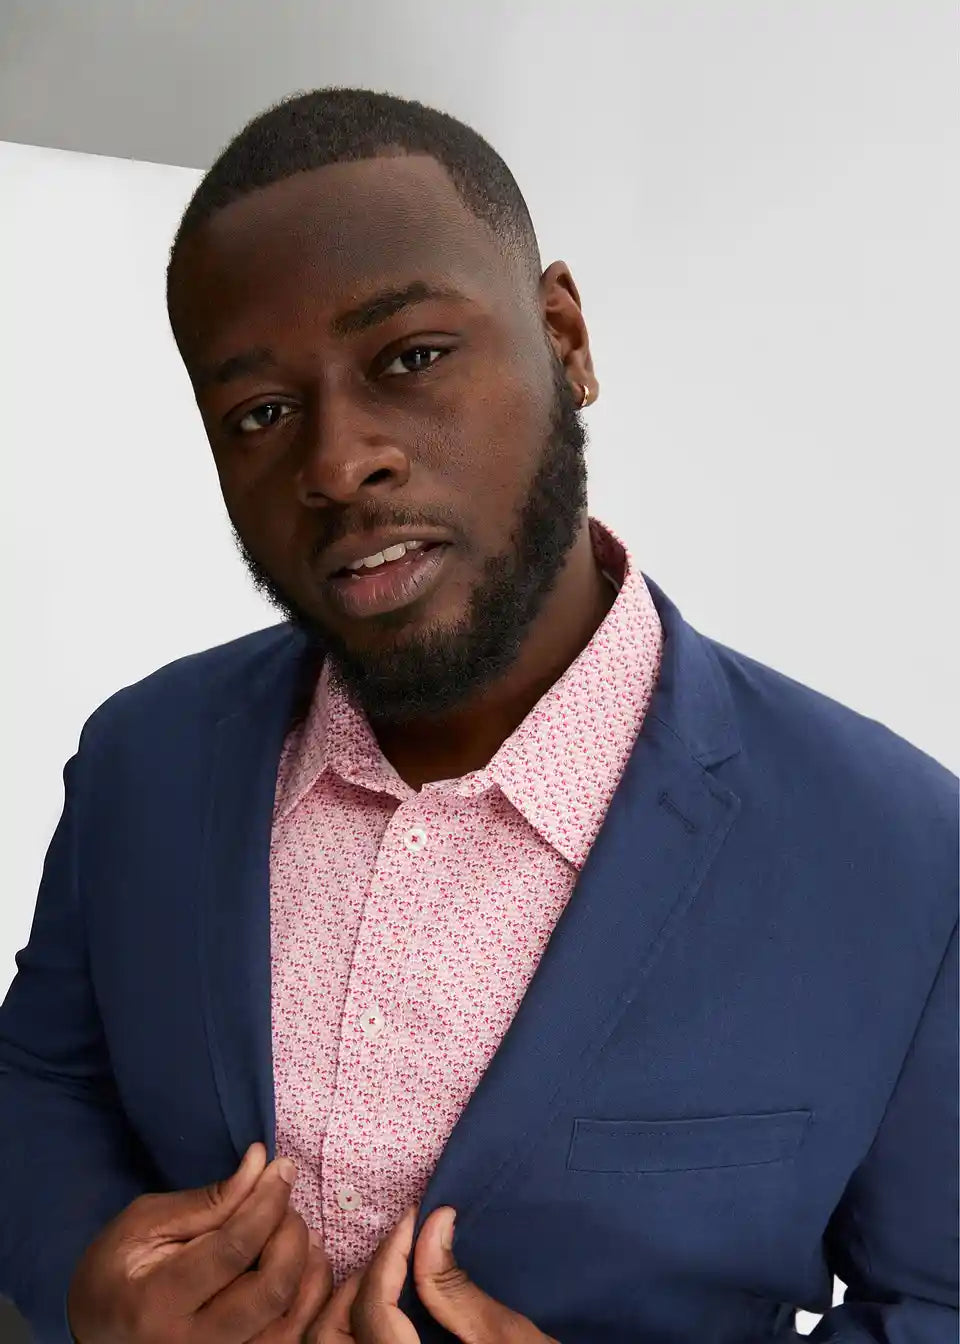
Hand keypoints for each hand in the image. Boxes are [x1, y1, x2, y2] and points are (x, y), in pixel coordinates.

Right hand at [67, 1142, 332, 1342]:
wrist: (96, 1334)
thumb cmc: (115, 1273)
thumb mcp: (144, 1224)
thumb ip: (208, 1200)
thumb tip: (261, 1163)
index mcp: (156, 1303)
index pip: (232, 1250)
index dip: (266, 1203)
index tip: (282, 1168)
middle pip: (270, 1291)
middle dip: (290, 1235)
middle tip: (285, 1203)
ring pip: (288, 1323)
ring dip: (306, 1267)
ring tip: (296, 1231)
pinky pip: (289, 1340)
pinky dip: (307, 1299)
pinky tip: (301, 1265)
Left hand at [306, 1205, 557, 1342]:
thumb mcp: (505, 1342)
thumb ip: (455, 1288)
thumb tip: (433, 1222)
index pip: (370, 1311)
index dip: (390, 1255)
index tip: (415, 1218)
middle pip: (328, 1339)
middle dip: (357, 1285)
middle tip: (398, 1249)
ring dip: (347, 1310)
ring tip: (389, 1277)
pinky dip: (354, 1335)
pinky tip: (385, 1312)